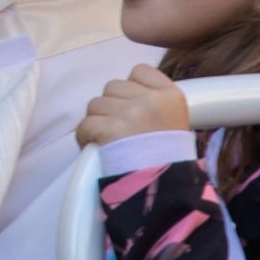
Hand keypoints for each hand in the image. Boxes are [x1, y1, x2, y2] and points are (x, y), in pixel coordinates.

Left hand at [74, 64, 189, 147]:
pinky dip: (85, 136)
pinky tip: (95, 147)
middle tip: (119, 128)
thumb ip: (154, 103)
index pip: (140, 71)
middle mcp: (150, 100)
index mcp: (170, 95)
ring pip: (96, 104)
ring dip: (97, 121)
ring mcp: (129, 113)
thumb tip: (124, 95)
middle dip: (112, 105)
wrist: (167, 188)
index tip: (132, 105)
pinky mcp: (109, 129)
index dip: (131, 87)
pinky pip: (85, 124)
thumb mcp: (175, 122)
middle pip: (113, 87)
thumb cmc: (170, 158)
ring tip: (109, 140)